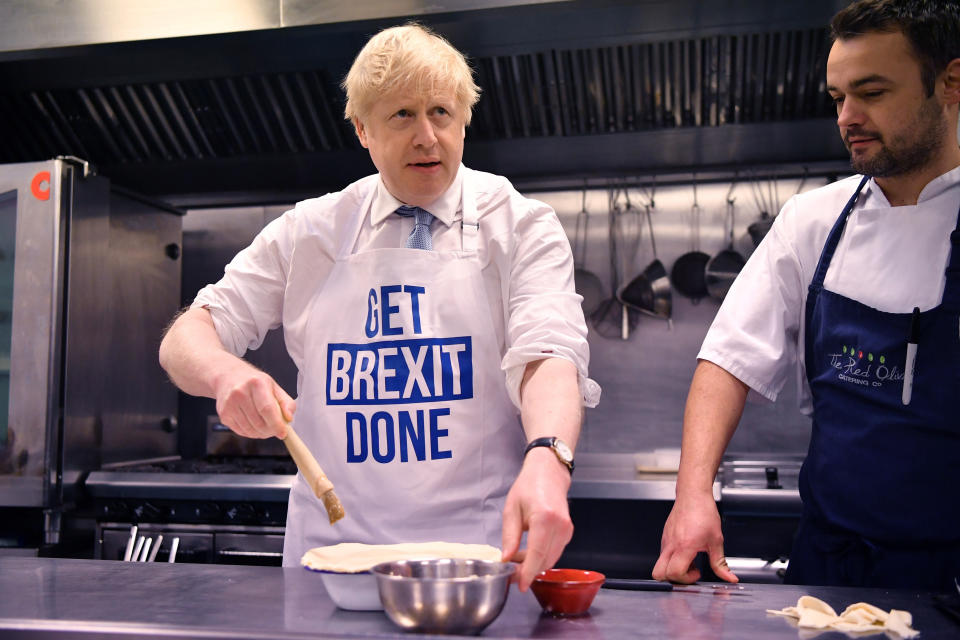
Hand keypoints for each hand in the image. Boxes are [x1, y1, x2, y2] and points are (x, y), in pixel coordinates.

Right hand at [212, 362, 295, 438]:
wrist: (228, 377)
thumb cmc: (254, 383)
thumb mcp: (273, 386)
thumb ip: (286, 402)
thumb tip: (289, 418)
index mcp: (256, 383)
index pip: (267, 409)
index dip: (276, 424)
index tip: (283, 433)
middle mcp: (240, 393)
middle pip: (259, 423)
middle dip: (270, 431)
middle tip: (275, 430)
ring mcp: (229, 404)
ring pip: (250, 430)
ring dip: (261, 434)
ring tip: (265, 426)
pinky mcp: (223, 415)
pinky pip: (241, 432)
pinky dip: (251, 433)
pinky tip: (253, 424)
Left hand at [501, 448, 573, 591]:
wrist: (548, 473)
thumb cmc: (528, 486)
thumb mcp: (511, 509)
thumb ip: (510, 536)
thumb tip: (506, 559)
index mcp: (544, 518)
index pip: (537, 554)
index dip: (527, 573)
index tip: (519, 585)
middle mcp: (560, 526)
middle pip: (545, 560)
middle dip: (528, 571)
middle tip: (510, 572)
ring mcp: (567, 530)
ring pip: (550, 559)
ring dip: (534, 564)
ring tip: (516, 559)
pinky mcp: (568, 532)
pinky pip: (554, 552)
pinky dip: (541, 557)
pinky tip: (527, 552)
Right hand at [652, 490, 737, 583]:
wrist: (693, 494)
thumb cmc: (703, 512)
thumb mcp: (716, 540)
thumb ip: (720, 563)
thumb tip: (729, 578)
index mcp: (684, 546)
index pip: (674, 573)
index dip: (686, 579)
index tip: (698, 572)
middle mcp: (671, 545)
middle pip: (659, 573)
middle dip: (673, 578)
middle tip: (688, 572)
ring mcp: (665, 540)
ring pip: (661, 564)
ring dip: (674, 567)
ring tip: (690, 560)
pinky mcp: (665, 536)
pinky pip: (664, 553)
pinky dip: (673, 558)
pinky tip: (687, 551)